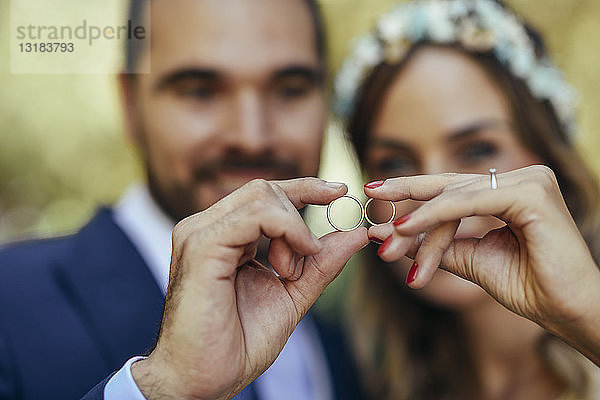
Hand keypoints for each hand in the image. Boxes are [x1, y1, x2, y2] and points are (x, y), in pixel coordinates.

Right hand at [131, 178, 367, 399]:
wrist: (203, 382)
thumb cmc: (238, 343)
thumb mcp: (292, 295)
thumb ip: (320, 264)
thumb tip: (358, 234)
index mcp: (222, 236)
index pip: (265, 194)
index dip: (304, 187)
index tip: (339, 191)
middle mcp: (206, 227)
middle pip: (265, 189)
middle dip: (301, 212)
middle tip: (309, 255)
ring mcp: (199, 234)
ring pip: (262, 196)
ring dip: (293, 229)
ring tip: (290, 271)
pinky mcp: (201, 246)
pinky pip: (255, 215)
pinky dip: (286, 230)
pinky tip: (290, 262)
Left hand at [366, 165, 599, 364]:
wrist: (569, 313)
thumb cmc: (530, 287)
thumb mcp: (472, 260)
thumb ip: (438, 243)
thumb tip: (394, 233)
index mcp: (510, 190)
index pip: (452, 188)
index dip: (414, 191)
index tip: (377, 195)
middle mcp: (521, 178)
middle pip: (449, 187)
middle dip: (406, 195)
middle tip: (369, 195)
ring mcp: (528, 180)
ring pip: (453, 199)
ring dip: (417, 224)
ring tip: (387, 242)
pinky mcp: (530, 193)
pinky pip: (468, 203)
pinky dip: (434, 216)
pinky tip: (406, 227)